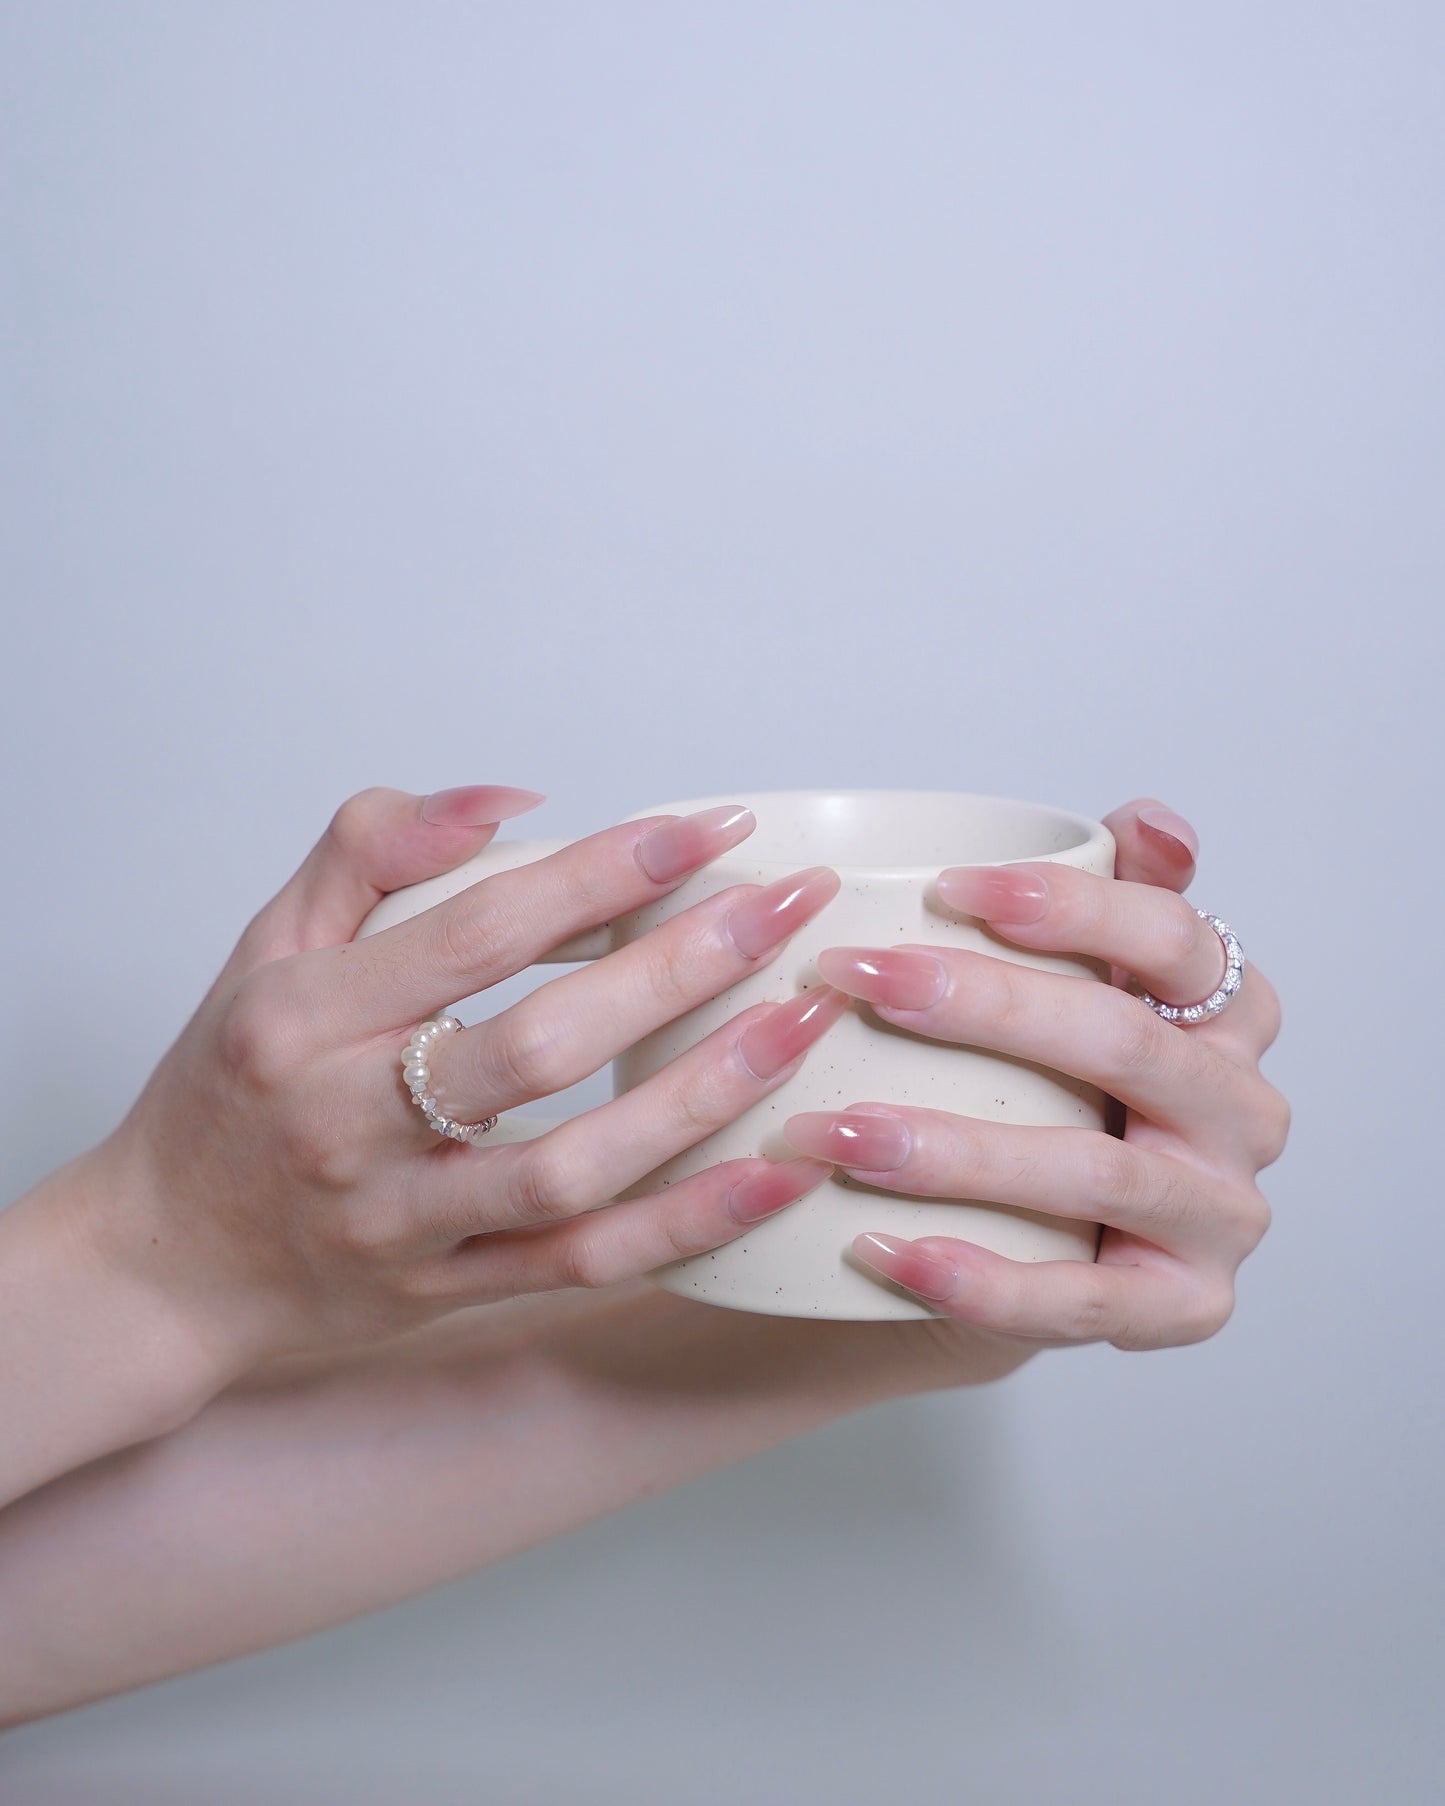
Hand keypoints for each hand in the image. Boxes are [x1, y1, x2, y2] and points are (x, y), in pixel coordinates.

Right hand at [78, 785, 846, 1376]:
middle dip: (679, 969)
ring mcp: (401, 1219)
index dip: (603, 873)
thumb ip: (371, 847)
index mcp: (304, 1016)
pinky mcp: (444, 1289)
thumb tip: (511, 796)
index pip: (478, 930)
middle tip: (786, 910)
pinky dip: (685, 1224)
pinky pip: (580, 1262)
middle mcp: (347, 1121)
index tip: (708, 832)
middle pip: (540, 1044)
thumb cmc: (231, 1086)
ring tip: (800, 1026)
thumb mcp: (267, 944)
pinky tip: (774, 1174)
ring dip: (700, 1097)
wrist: (163, 1261)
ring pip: (572, 1165)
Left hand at [781, 798, 1287, 1381]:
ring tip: (836, 1132)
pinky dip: (976, 1279)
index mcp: (1229, 1014)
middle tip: (852, 982)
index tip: (943, 889)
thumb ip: (1110, 894)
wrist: (1031, 1240)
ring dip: (954, 1150)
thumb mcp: (1074, 984)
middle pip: (1121, 1042)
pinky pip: (1079, 1300)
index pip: (1174, 937)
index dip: (1067, 906)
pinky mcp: (1184, 1308)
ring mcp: (1222, 1215)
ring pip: (1095, 1173)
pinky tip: (882, 1249)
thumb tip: (1151, 820)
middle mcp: (1244, 1109)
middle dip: (979, 1006)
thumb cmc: (1051, 1088)